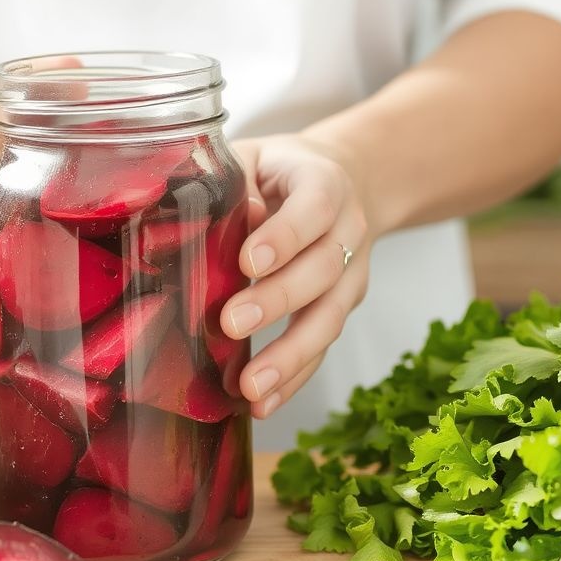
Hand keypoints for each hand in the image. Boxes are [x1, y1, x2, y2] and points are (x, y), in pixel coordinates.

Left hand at [222, 130, 373, 417]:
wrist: (344, 181)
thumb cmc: (278, 172)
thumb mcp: (254, 157)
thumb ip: (234, 181)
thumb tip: (209, 221)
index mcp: (325, 183)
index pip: (313, 209)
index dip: (283, 237)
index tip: (246, 261)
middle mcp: (348, 231)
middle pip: (322, 270)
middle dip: (277, 301)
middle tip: (231, 323)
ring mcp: (351, 275)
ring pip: (328, 318)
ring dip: (290, 355)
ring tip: (251, 386)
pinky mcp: (340, 309)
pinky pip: (321, 349)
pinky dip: (293, 379)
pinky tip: (262, 404)